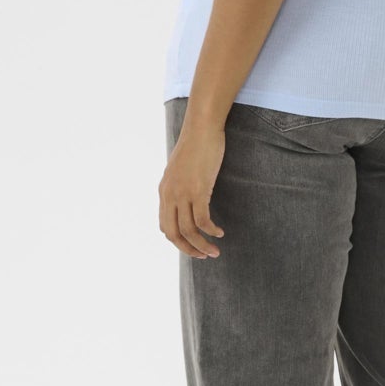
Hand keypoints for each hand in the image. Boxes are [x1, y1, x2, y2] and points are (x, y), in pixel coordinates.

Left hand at [158, 120, 226, 258]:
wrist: (202, 128)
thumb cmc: (196, 145)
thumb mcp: (181, 169)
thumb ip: (180, 185)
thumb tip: (187, 197)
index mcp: (164, 191)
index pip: (164, 226)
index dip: (177, 241)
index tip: (192, 245)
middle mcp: (170, 194)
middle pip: (173, 233)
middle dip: (188, 249)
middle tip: (203, 256)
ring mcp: (182, 193)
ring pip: (188, 230)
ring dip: (201, 245)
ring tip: (214, 252)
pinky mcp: (198, 190)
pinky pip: (202, 220)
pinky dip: (211, 231)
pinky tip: (220, 233)